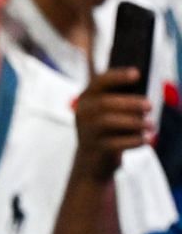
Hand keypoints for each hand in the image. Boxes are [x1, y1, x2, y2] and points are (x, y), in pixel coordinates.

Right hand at [74, 67, 153, 181]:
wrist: (92, 160)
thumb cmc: (108, 128)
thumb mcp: (110, 110)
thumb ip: (120, 97)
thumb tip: (141, 95)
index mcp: (88, 98)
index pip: (100, 82)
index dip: (118, 76)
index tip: (137, 74)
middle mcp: (83, 113)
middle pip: (104, 103)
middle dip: (130, 103)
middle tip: (150, 106)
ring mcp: (86, 131)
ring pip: (107, 122)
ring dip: (134, 122)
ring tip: (151, 125)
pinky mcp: (94, 148)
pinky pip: (114, 143)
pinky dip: (133, 141)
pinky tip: (145, 139)